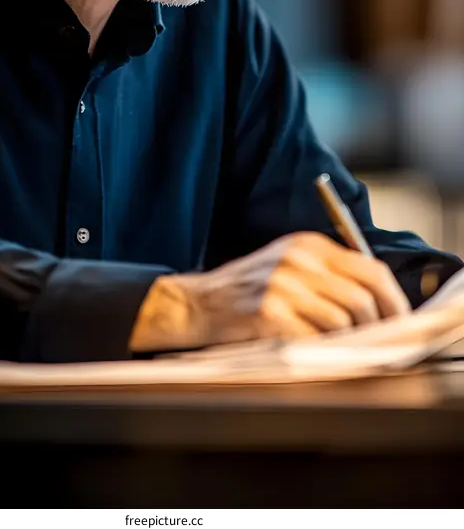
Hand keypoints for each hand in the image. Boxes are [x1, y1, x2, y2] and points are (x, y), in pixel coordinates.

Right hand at [129, 232, 410, 352]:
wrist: (198, 302)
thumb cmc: (248, 291)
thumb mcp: (289, 265)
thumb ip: (329, 275)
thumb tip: (378, 305)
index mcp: (309, 245)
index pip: (371, 268)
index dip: (393, 299)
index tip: (400, 319)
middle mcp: (298, 259)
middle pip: (363, 298)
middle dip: (376, 327)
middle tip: (375, 345)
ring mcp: (283, 285)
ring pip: (343, 322)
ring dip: (346, 343)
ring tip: (336, 350)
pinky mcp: (268, 313)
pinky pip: (315, 339)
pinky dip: (321, 351)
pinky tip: (311, 352)